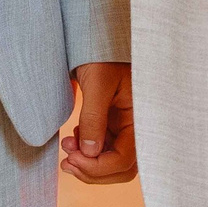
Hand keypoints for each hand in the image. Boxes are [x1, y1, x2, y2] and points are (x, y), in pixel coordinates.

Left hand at [62, 62, 136, 183]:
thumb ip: (94, 119)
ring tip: (66, 147)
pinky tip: (73, 137)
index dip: (98, 166)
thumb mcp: (98, 83)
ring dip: (87, 162)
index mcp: (141, 117)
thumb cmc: (102, 53)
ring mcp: (124, 125)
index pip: (125, 159)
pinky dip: (85, 150)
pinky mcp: (112, 122)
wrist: (97, 36)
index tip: (72, 158)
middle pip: (120, 167)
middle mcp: (135, 126)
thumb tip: (88, 153)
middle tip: (66, 161)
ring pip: (110, 161)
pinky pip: (102, 148)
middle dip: (93, 170)